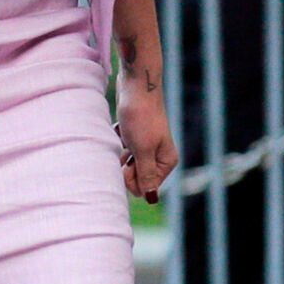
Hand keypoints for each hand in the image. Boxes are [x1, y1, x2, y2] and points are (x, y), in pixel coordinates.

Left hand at [115, 80, 177, 205]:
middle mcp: (159, 155)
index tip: (126, 163)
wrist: (136, 85)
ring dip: (120, 153)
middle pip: (136, 175)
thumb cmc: (140, 117)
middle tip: (124, 147)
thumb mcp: (142, 150)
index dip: (132, 180)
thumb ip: (146, 176)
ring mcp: (146, 143)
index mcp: (166, 161)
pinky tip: (120, 128)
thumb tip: (151, 199)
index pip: (146, 187)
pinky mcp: (134, 133)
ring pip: (127, 161)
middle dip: (125, 166)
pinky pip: (122, 147)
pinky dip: (118, 140)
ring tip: (124, 135)